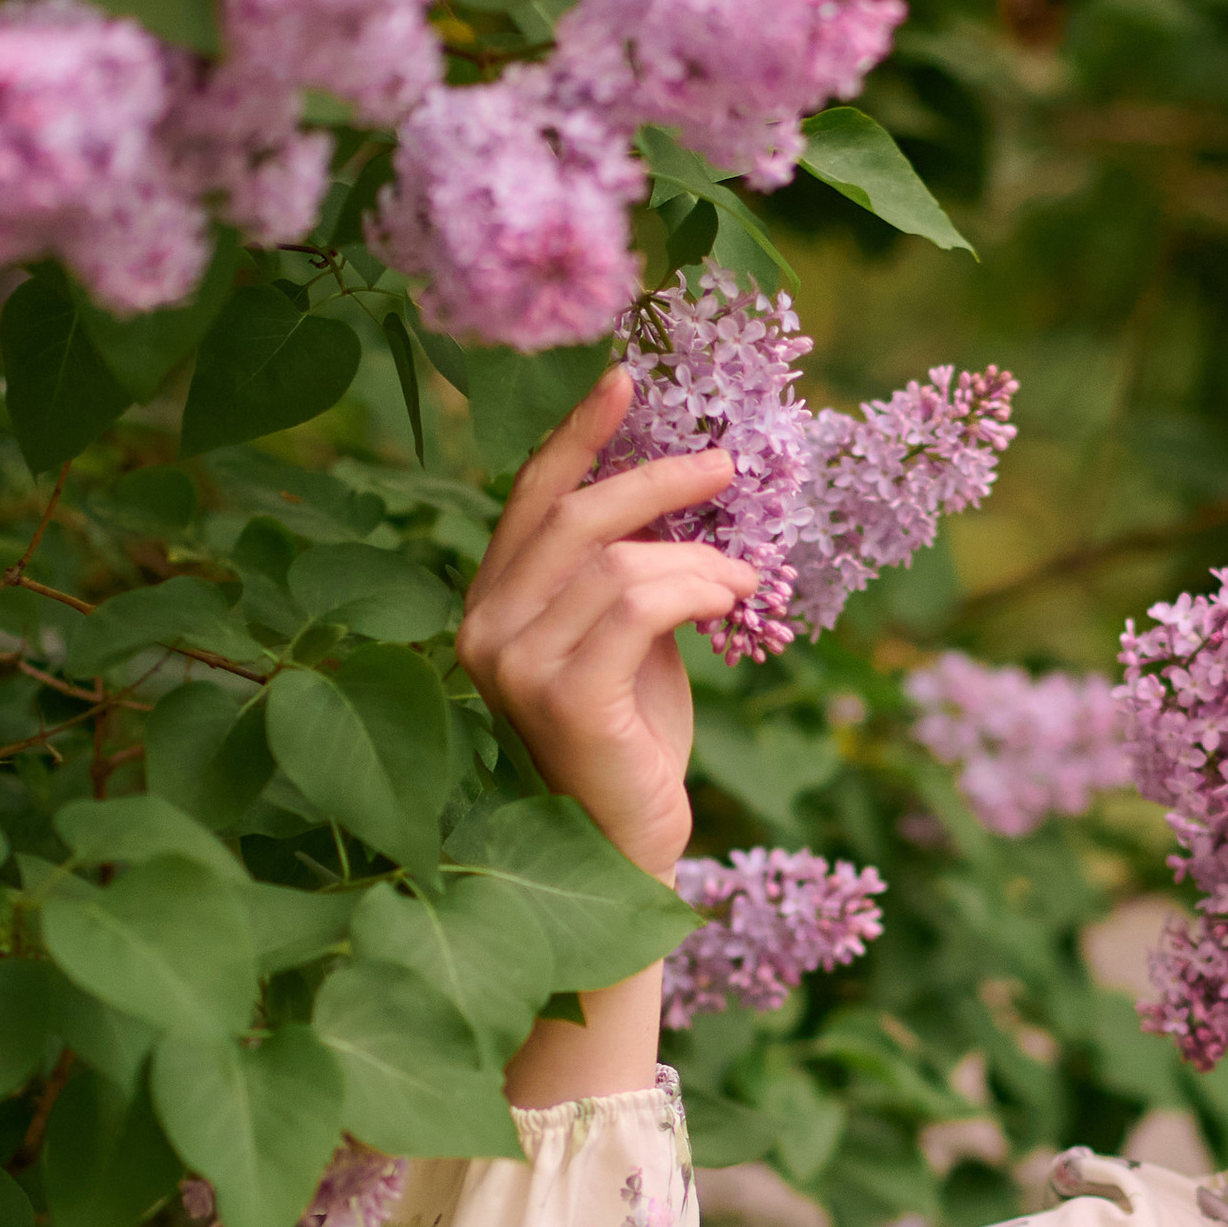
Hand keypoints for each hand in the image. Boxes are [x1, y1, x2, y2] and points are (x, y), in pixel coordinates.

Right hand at [455, 367, 762, 883]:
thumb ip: (628, 572)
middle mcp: (485, 629)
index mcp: (492, 604)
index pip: (531, 498)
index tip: (626, 380)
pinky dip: (694, 590)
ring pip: (617, 562)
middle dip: (658, 478)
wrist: (627, 845)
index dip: (578, 435)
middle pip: (574, 514)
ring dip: (698, 559)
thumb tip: (683, 494)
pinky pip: (637, 608)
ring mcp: (514, 667)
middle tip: (725, 466)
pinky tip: (729, 601)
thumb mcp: (628, 638)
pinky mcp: (562, 699)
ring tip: (743, 581)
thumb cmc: (632, 742)